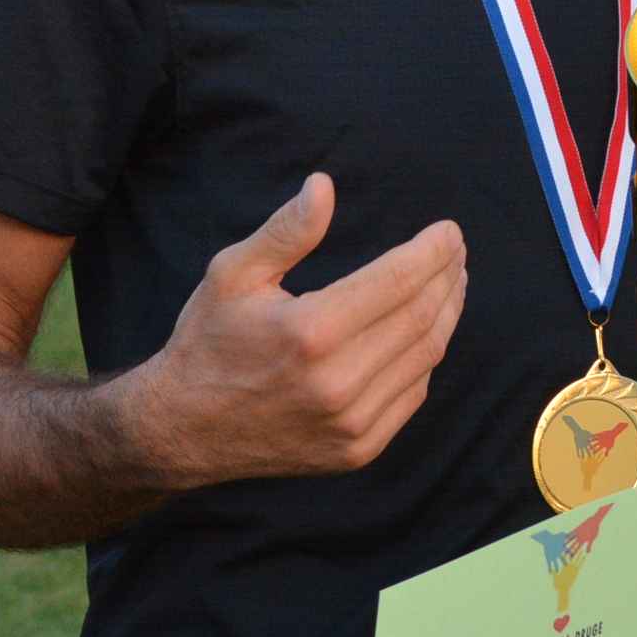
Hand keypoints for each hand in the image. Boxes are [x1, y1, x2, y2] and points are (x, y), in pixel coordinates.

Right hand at [119, 174, 466, 487]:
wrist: (181, 431)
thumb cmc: (208, 341)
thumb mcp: (233, 275)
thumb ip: (286, 231)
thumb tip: (324, 186)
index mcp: (311, 332)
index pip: (400, 280)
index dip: (433, 251)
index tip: (450, 231)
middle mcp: (338, 382)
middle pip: (422, 316)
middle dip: (448, 276)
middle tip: (455, 251)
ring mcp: (352, 423)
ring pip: (426, 355)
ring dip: (446, 313)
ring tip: (451, 281)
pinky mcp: (358, 450)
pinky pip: (413, 393)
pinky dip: (426, 356)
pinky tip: (424, 329)